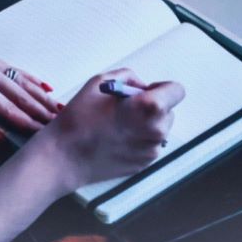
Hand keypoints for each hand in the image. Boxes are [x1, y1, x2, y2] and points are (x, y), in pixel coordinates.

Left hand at [0, 46, 58, 144]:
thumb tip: (1, 139)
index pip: (6, 109)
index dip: (27, 123)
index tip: (43, 135)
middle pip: (19, 94)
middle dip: (41, 111)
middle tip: (59, 125)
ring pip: (21, 80)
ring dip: (41, 96)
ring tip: (59, 110)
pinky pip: (14, 70)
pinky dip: (32, 80)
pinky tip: (46, 89)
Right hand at [31, 67, 183, 188]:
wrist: (64, 157)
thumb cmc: (78, 120)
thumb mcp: (99, 83)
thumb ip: (128, 78)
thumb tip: (140, 86)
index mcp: (149, 107)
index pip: (176, 91)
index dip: (161, 88)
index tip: (147, 91)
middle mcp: (156, 130)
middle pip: (168, 111)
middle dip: (152, 107)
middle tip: (126, 108)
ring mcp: (151, 150)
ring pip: (158, 129)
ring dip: (145, 124)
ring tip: (118, 125)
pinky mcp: (144, 164)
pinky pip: (149, 144)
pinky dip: (138, 139)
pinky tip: (116, 138)